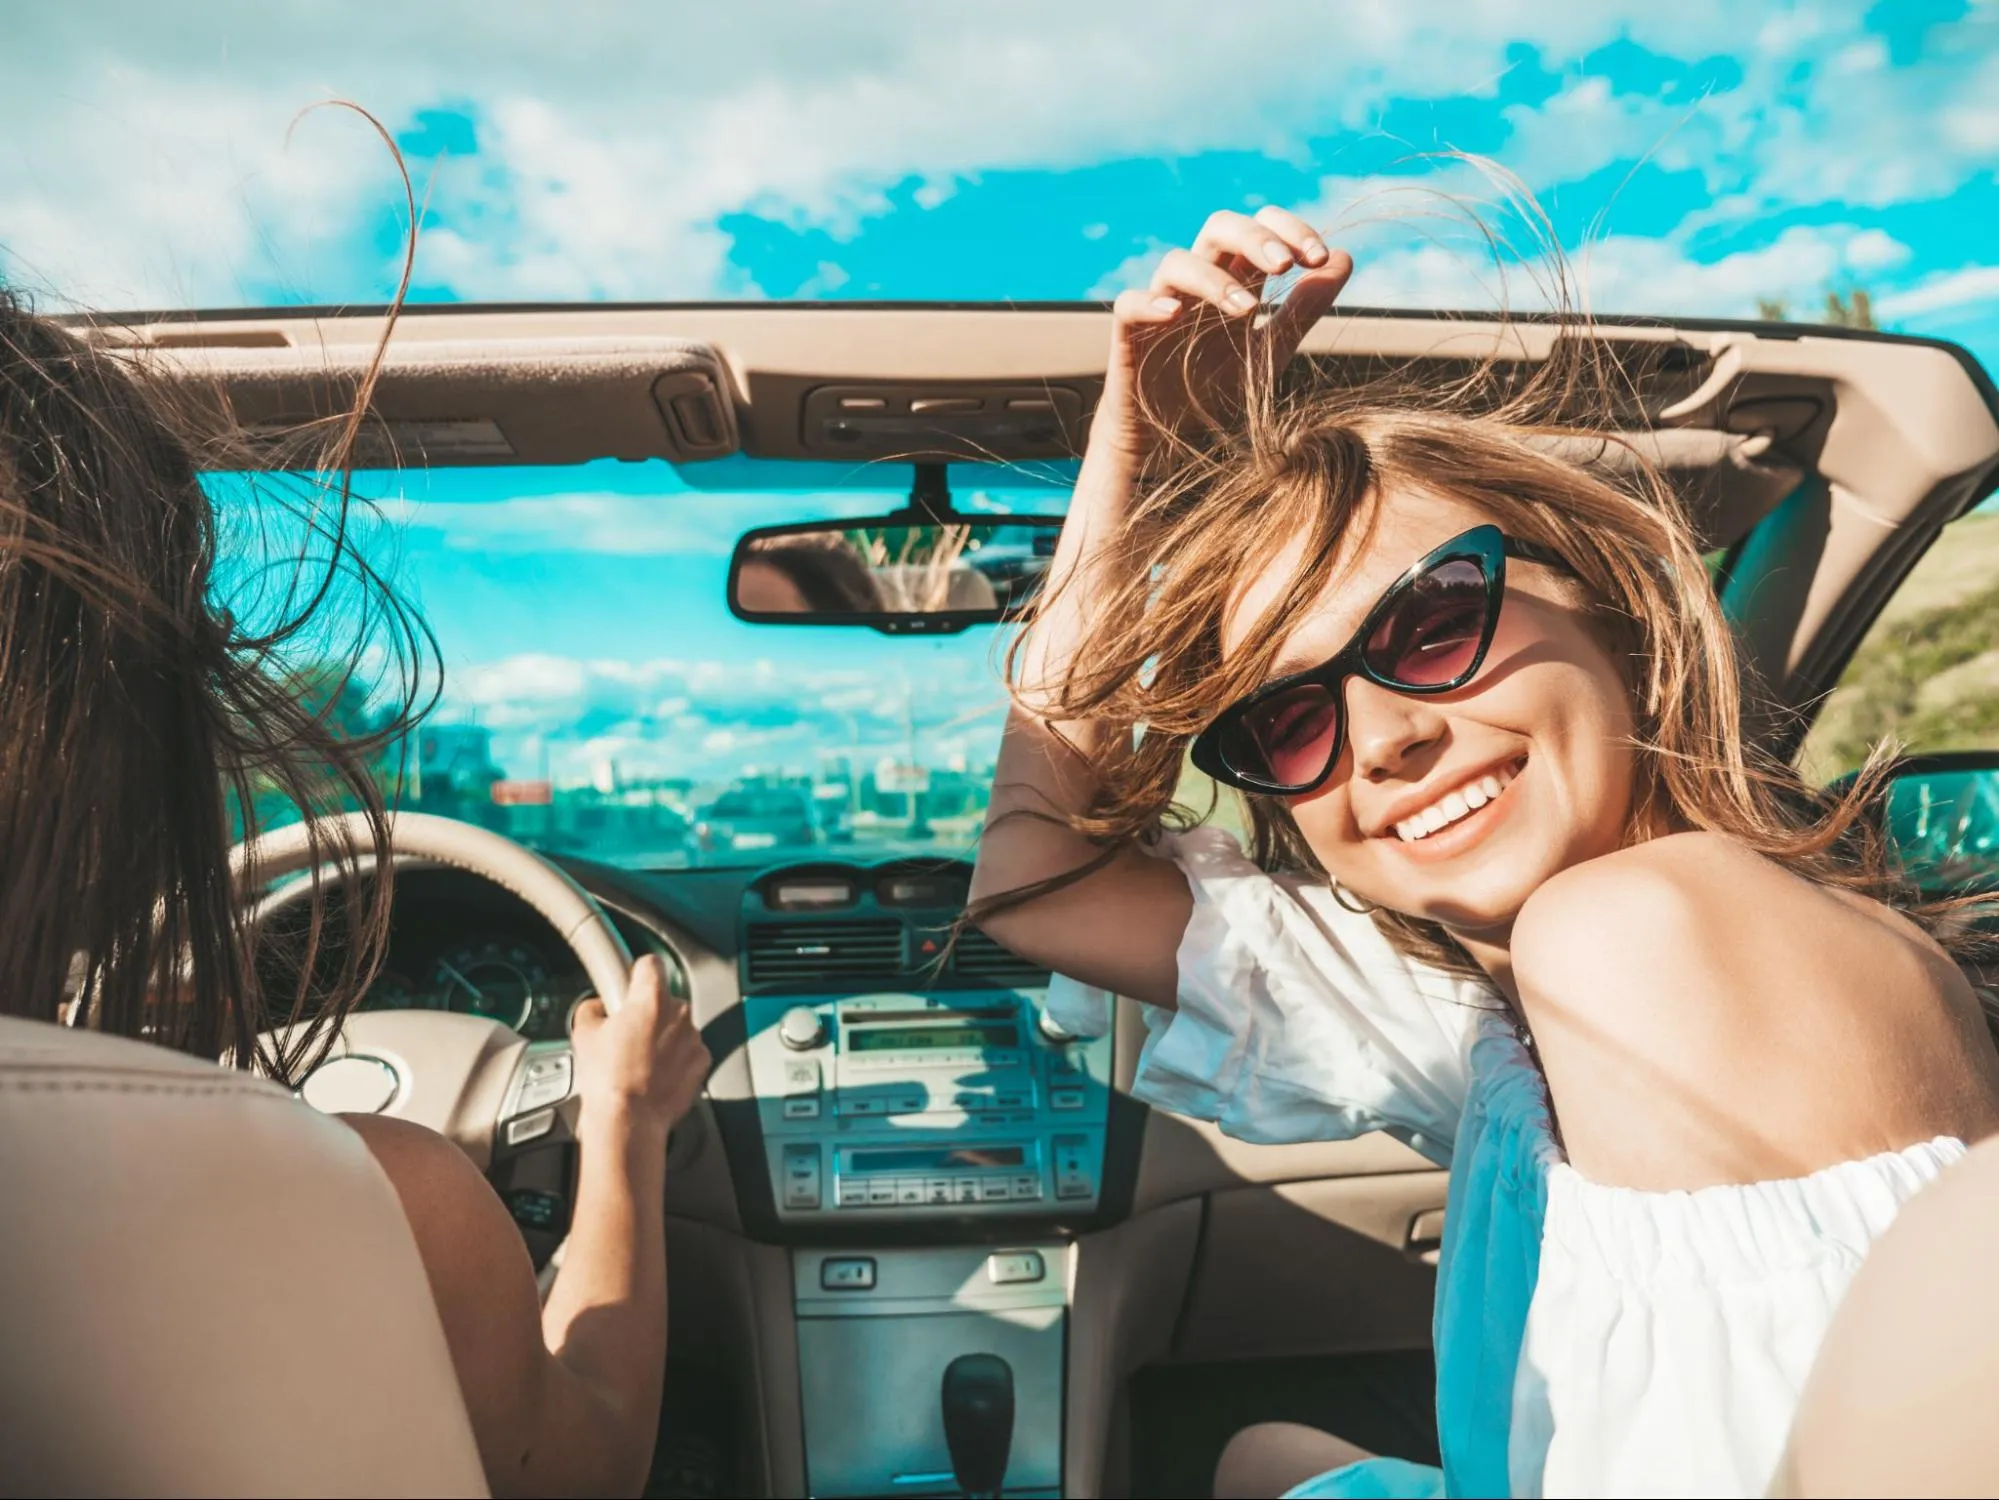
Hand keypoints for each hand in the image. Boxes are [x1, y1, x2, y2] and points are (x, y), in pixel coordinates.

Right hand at [568, 954, 709, 1139]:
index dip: (637, 974)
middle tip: (628, 1034)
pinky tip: (655, 1075)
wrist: (630, 1120)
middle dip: (648, 1012)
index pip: (650, 964)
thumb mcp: (583, 1035)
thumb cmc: (607, 1079)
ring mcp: (693, 1037)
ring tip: (640, 1061)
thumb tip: (597, 1007)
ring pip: (677, 1026)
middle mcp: (678, 1012)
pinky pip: (688, 1051)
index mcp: (650, 998)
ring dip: (663, 1037)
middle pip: (664, 999)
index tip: (629, 984)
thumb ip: (592, 1009)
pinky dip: (676, 1059)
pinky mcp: (702, 1061)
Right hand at [1094, 208, 1353, 467]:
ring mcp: (1162, 304)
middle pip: (1219, 228)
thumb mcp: (1272, 348)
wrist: (1172, 441)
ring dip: (1214, 279)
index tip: (1319, 258)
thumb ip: (1304, 307)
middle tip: (1285, 266)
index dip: (1289, 230)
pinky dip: (1150, 303)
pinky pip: (1130, 303)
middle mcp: (1199, 283)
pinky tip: (1175, 316)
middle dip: (1254, 238)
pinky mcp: (1130, 335)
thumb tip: (1344, 258)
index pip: (1260, 228)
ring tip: (1246, 311)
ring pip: (1177, 262)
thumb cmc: (1219, 389)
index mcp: (1235, 278)